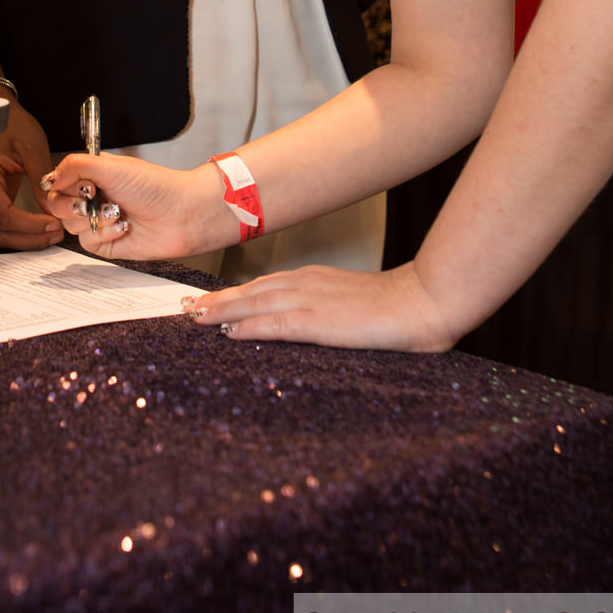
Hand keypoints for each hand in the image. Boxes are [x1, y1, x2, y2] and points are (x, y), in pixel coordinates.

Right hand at [0, 99, 63, 250]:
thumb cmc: (11, 124)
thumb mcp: (32, 147)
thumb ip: (42, 178)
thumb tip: (53, 207)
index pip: (3, 215)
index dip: (30, 226)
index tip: (54, 224)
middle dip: (28, 239)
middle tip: (56, 234)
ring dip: (24, 239)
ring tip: (52, 233)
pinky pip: (1, 224)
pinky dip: (20, 231)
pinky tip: (41, 227)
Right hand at [41, 153, 238, 260]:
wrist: (182, 214)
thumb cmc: (156, 186)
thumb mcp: (111, 166)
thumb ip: (75, 166)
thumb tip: (50, 177)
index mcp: (94, 175)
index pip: (59, 182)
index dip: (64, 185)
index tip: (82, 183)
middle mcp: (95, 197)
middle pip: (58, 205)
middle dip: (72, 204)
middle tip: (91, 198)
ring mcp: (99, 221)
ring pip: (70, 225)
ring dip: (93, 218)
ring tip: (117, 211)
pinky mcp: (107, 243)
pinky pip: (87, 242)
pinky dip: (104, 233)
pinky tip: (123, 226)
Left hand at [181, 261, 454, 350]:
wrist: (424, 301)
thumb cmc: (396, 307)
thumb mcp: (352, 304)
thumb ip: (325, 310)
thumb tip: (307, 322)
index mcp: (314, 280)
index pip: (264, 285)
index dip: (234, 293)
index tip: (209, 300)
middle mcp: (306, 284)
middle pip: (251, 291)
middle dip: (217, 299)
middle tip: (187, 307)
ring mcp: (311, 301)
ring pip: (255, 302)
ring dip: (222, 309)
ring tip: (195, 317)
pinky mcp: (319, 321)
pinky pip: (275, 323)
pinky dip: (249, 325)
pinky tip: (229, 332)